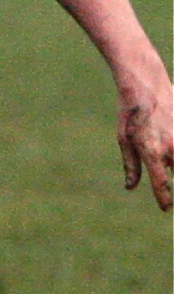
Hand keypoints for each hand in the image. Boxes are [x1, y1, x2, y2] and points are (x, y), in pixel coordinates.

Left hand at [116, 66, 173, 210]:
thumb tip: (131, 186)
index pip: (161, 182)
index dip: (164, 198)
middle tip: (167, 180)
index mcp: (151, 151)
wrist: (147, 85)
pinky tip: (167, 147)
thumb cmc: (130, 113)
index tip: (165, 208)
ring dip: (173, 162)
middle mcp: (171, 146)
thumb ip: (131, 165)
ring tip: (165, 160)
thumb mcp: (124, 139)